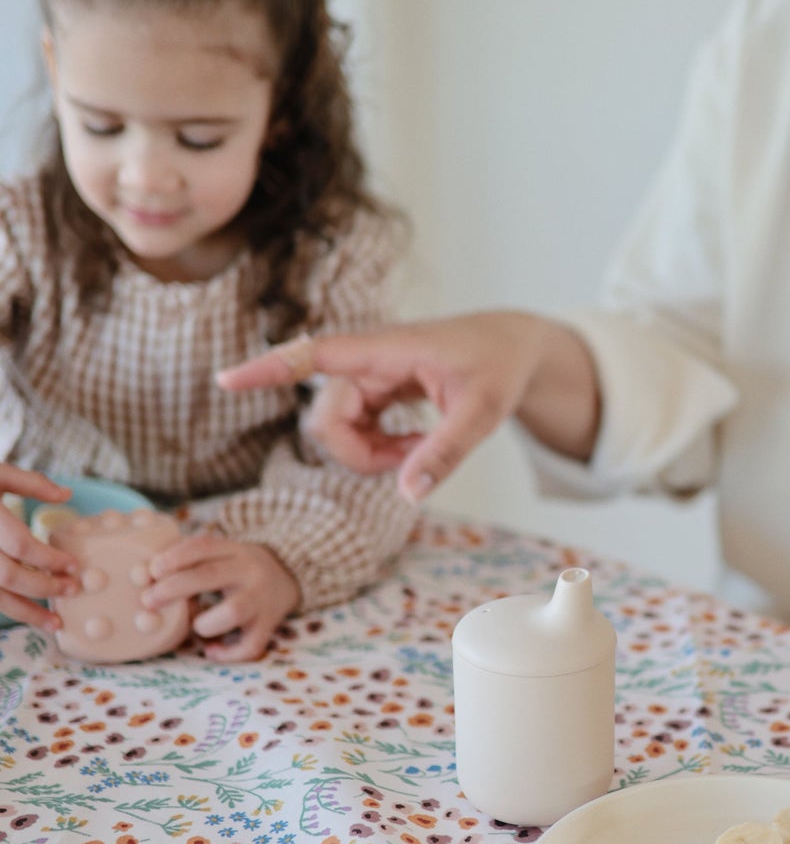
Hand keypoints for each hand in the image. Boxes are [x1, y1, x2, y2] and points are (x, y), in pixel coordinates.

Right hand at [0, 466, 78, 628]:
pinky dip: (5, 609)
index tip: (74, 566)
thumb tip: (67, 494)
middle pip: (9, 576)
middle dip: (44, 587)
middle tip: (72, 590)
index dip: (50, 559)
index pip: (22, 545)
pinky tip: (25, 615)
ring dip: (25, 613)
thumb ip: (30, 483)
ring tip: (55, 625)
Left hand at [144, 534, 299, 661]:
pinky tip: (212, 650)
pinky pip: (250, 644)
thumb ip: (192, 561)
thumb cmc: (238, 568)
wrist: (288, 576)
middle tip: (148, 601)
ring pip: (233, 611)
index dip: (175, 557)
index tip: (153, 570)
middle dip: (175, 588)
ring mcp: (261, 599)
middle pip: (211, 576)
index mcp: (235, 551)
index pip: (204, 547)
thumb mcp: (222, 553)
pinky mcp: (269, 624)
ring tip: (196, 626)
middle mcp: (250, 572)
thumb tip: (147, 580)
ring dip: (205, 623)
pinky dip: (228, 653)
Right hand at [216, 312, 599, 503]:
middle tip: (416, 458)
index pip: (314, 354)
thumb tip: (408, 495)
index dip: (268, 368)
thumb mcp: (483, 413)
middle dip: (359, 454)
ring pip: (338, 432)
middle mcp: (366, 362)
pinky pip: (356, 433)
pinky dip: (382, 450)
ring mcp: (367, 380)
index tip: (225, 381)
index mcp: (385, 350)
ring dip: (373, 454)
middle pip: (326, 420)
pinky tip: (417, 444)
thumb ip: (446, 452)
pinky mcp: (374, 394)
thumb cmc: (498, 367)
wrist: (511, 348)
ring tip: (423, 448)